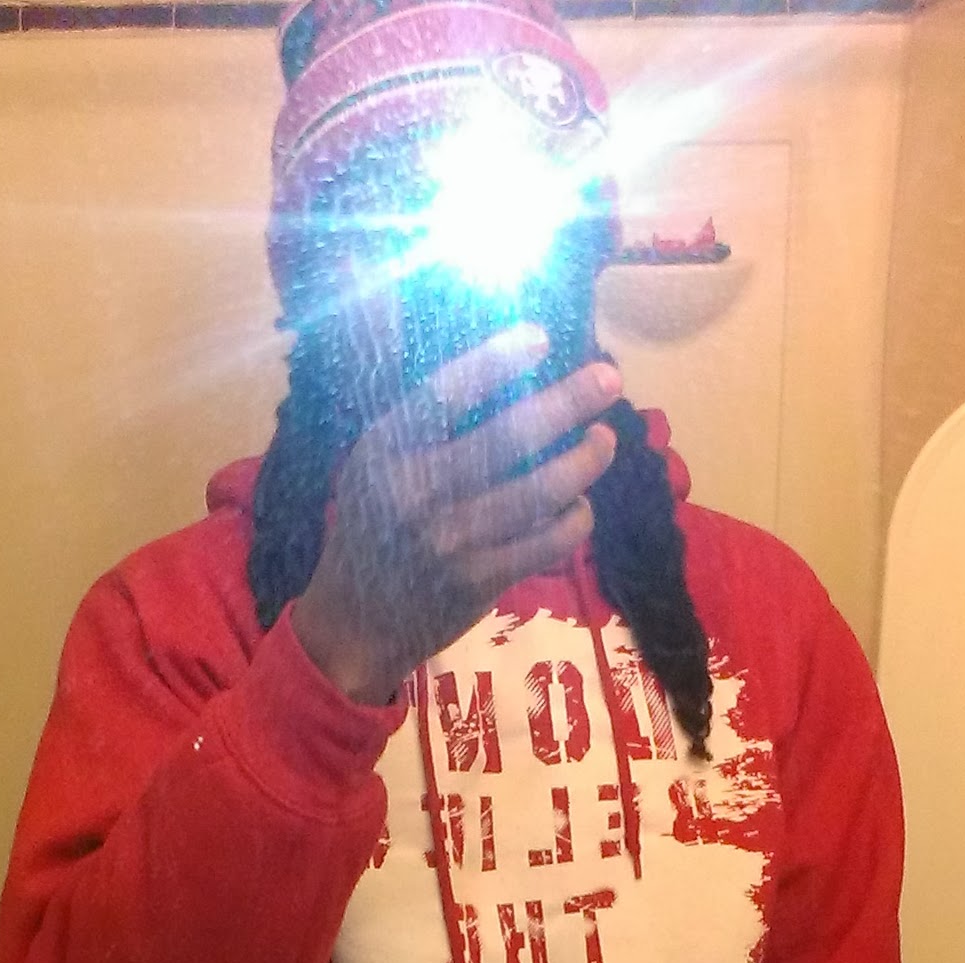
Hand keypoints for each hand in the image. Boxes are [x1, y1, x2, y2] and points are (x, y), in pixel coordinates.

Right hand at [291, 326, 621, 705]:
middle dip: (568, 401)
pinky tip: (580, 504)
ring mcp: (452, 540)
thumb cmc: (372, 528)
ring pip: (541, 490)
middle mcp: (417, 492)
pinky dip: (576, 518)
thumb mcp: (373, 462)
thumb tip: (483, 360)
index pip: (445, 392)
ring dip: (585, 460)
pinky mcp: (480, 580)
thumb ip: (421, 418)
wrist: (356, 623)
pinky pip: (548, 541)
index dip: (497, 361)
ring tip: (603, 440)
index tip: (542, 338)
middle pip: (508, 436)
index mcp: (386, 450)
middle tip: (608, 378)